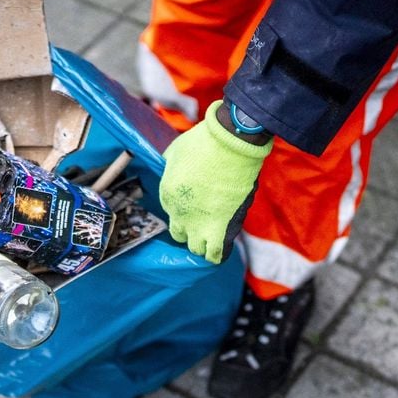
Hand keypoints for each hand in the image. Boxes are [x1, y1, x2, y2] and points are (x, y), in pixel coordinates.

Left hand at [160, 101, 272, 263]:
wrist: (230, 144)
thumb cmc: (204, 142)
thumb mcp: (175, 151)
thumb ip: (171, 165)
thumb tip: (174, 167)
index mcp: (167, 195)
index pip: (172, 214)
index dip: (184, 210)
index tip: (196, 204)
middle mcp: (180, 215)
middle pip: (181, 236)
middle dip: (191, 230)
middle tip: (206, 220)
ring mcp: (200, 225)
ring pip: (197, 249)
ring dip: (204, 244)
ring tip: (214, 235)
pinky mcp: (222, 230)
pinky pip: (216, 255)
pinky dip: (217, 255)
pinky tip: (221, 249)